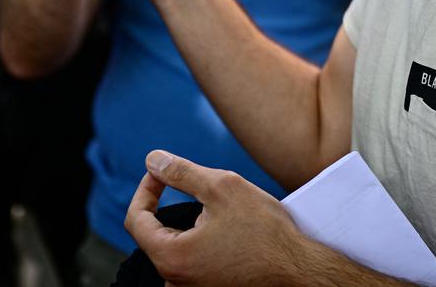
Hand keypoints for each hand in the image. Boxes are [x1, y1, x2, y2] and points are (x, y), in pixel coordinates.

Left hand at [125, 150, 302, 285]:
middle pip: (156, 234)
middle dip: (169, 205)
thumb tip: (153, 160)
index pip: (136, 220)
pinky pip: (193, 261)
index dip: (146, 189)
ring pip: (177, 247)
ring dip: (189, 224)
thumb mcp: (221, 187)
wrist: (299, 269)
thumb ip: (181, 173)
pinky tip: (227, 231)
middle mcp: (176, 281)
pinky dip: (201, 241)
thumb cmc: (265, 231)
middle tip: (196, 185)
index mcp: (172, 258)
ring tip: (218, 209)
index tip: (161, 173)